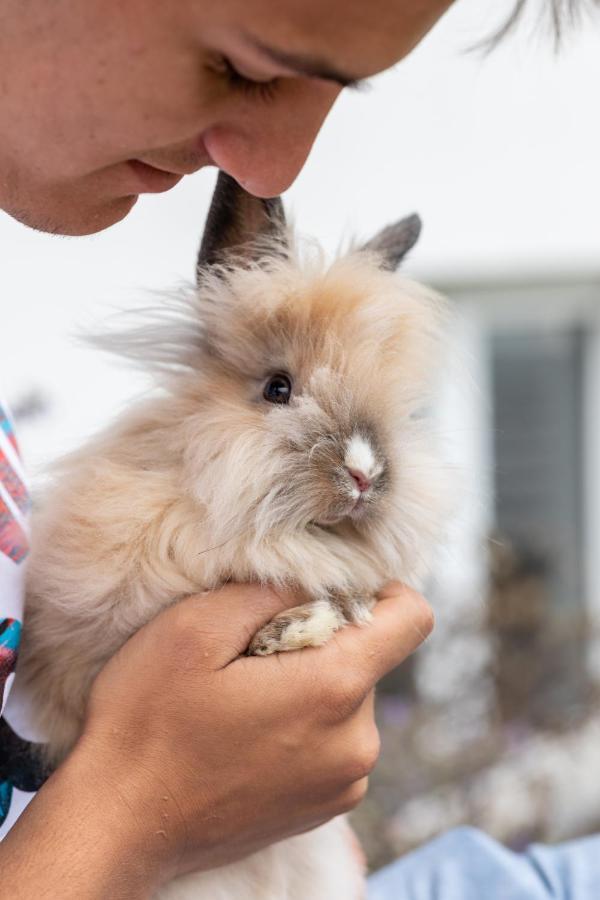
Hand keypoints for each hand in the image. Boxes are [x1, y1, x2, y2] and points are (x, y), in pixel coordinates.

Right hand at [80, 581, 432, 887]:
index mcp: (333, 691)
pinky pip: (334, 739)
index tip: (328, 591)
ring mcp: (343, 783)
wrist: (119, 825)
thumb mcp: (194, 629)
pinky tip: (246, 732)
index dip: (380, 590)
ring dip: (309, 683)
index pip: (413, 618)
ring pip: (349, 698)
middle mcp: (355, 744)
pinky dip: (303, 723)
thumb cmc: (148, 724)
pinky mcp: (324, 808)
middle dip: (322, 640)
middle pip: (370, 657)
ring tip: (242, 699)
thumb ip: (269, 591)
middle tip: (252, 652)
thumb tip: (316, 579)